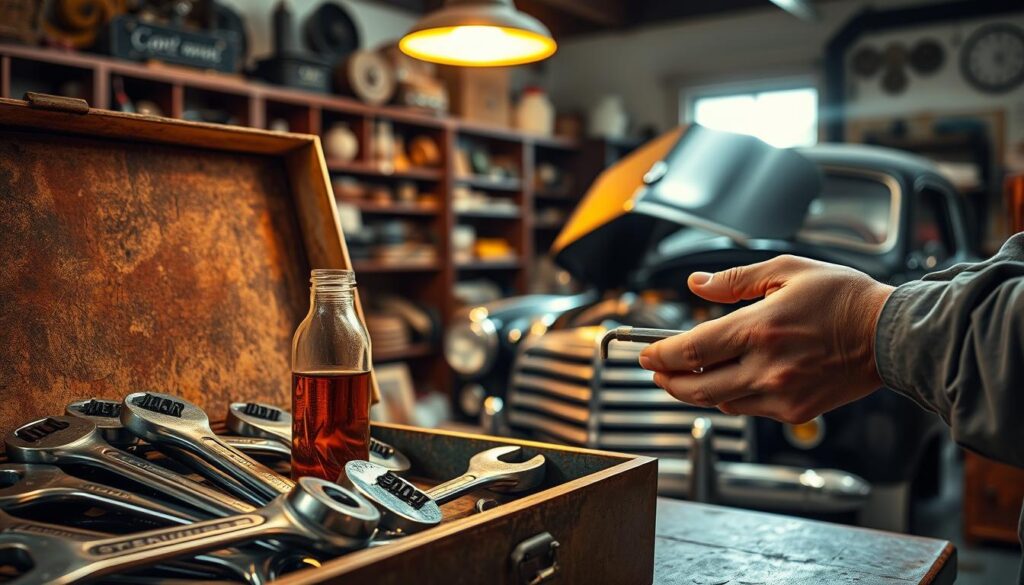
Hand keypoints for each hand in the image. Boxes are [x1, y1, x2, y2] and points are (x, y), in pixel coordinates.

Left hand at [638, 255, 893, 423]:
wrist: (890, 335)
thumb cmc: (844, 298)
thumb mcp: (786, 271)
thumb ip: (735, 279)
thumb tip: (696, 284)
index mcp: (758, 329)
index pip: (690, 351)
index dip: (659, 355)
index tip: (645, 354)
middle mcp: (765, 367)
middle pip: (696, 388)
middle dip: (667, 380)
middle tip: (656, 371)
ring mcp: (780, 394)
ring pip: (719, 403)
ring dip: (695, 392)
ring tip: (685, 377)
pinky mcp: (794, 411)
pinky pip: (747, 409)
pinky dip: (730, 398)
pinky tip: (727, 382)